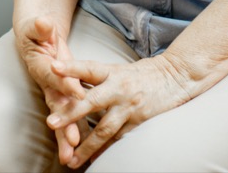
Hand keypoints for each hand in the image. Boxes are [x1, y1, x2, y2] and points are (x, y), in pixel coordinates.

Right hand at [15, 16, 88, 164]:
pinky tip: (83, 150)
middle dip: (64, 123)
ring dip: (66, 136)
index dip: (64, 84)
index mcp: (40, 64)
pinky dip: (77, 131)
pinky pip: (71, 115)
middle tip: (72, 141)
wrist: (36, 36)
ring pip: (62, 116)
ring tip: (72, 157)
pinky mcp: (64, 95)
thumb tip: (44, 23)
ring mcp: (56, 91)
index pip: (53, 76)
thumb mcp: (36, 25)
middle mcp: (47, 82)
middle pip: (56, 105)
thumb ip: (39, 26)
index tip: (78, 92)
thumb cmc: (36, 31)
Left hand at [45, 55, 193, 167]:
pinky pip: (119, 139)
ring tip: (71, 159)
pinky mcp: (139, 121)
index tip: (53, 67)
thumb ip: (97, 77)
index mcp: (112, 72)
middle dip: (71, 113)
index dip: (71, 67)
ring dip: (86, 145)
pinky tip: (93, 160)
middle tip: (51, 122)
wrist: (177, 76)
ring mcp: (129, 107)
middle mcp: (119, 88)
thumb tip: (70, 84)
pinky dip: (105, 150)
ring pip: (104, 129)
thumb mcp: (120, 68)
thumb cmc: (144, 72)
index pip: (88, 67)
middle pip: (91, 101)